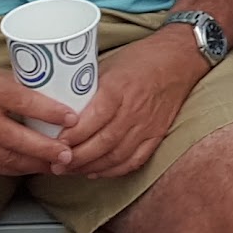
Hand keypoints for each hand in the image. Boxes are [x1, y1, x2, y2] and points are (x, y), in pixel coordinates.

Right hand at [0, 50, 69, 178]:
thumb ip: (12, 87)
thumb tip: (45, 98)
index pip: (27, 101)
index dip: (53, 112)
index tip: (73, 117)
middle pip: (22, 139)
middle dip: (49, 151)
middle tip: (70, 155)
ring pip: (9, 159)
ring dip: (35, 165)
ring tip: (56, 166)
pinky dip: (14, 169)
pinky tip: (27, 169)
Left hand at [53, 30, 200, 180]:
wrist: (178, 61)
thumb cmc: (140, 59)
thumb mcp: (109, 65)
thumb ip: (88, 87)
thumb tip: (59, 106)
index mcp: (119, 87)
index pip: (94, 117)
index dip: (74, 135)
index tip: (55, 142)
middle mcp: (134, 109)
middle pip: (103, 142)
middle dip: (77, 158)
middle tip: (56, 164)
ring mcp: (148, 125)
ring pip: (116, 156)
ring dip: (91, 167)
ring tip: (71, 170)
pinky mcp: (156, 135)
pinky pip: (134, 160)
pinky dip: (114, 170)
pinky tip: (96, 172)